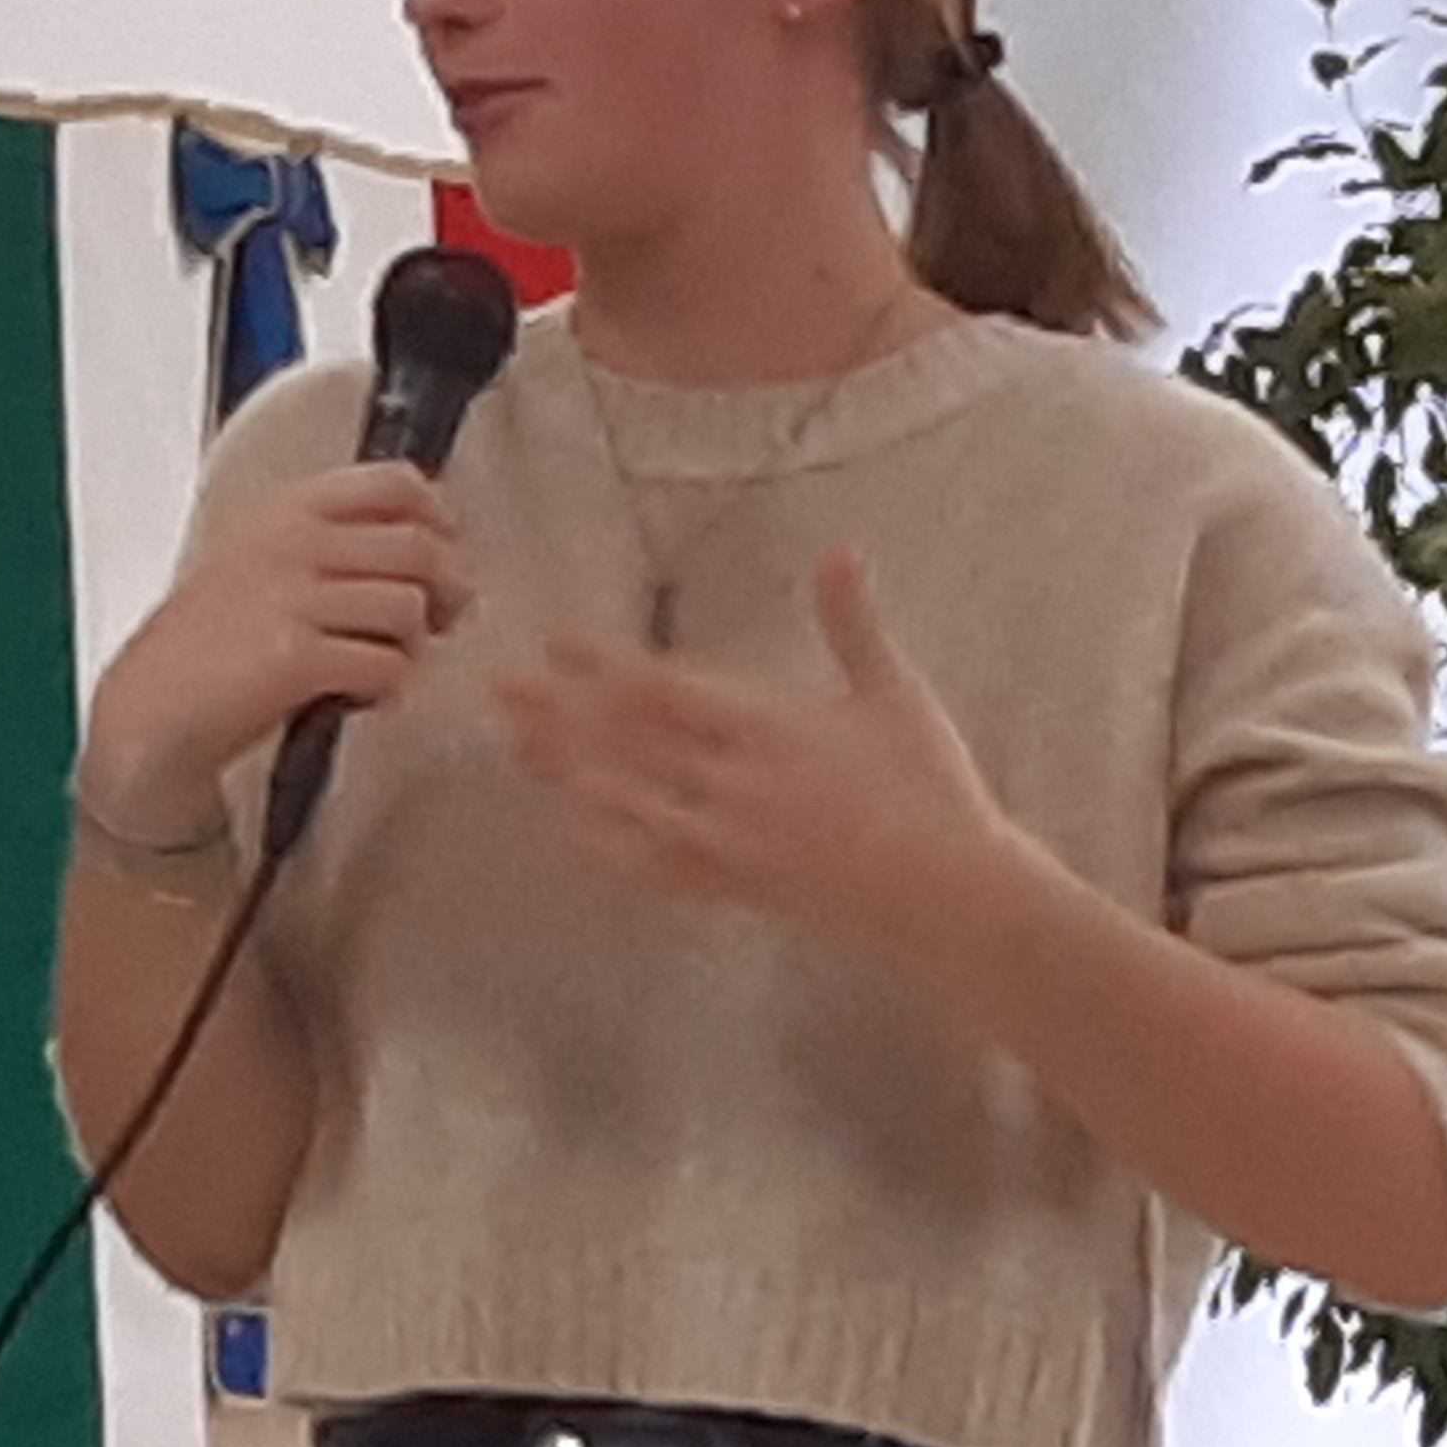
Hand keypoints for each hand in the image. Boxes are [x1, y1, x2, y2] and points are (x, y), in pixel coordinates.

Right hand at [80, 462, 468, 840]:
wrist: (153, 709)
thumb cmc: (210, 644)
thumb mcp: (263, 563)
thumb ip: (333, 543)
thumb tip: (430, 547)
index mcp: (286, 510)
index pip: (396, 483)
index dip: (438, 521)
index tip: (439, 552)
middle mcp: (291, 543)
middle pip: (419, 548)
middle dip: (445, 592)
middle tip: (437, 622)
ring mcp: (292, 599)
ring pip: (410, 608)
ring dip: (413, 646)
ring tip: (383, 663)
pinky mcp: (296, 658)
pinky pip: (386, 665)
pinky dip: (387, 687)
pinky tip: (360, 694)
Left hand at [489, 546, 1026, 965]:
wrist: (948, 897)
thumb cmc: (931, 789)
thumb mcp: (894, 694)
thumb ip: (853, 622)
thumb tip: (840, 550)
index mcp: (768, 730)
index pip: (665, 691)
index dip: (602, 665)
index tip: (554, 641)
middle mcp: (732, 785)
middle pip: (624, 743)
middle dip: (558, 712)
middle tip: (498, 688)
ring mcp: (725, 841)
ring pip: (625, 804)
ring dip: (568, 772)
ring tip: (516, 745)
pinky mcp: (731, 887)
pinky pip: (652, 869)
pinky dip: (607, 848)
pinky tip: (569, 830)